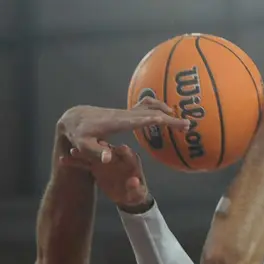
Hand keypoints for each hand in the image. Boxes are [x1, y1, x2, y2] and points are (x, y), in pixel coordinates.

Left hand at [57, 98, 188, 163]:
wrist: (74, 118)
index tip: (178, 123)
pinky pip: (145, 107)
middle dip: (171, 118)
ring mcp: (126, 112)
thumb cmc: (79, 135)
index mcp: (118, 122)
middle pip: (152, 112)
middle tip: (188, 126)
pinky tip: (166, 115)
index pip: (144, 120)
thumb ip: (97, 153)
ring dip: (166, 110)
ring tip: (180, 121)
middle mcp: (125, 114)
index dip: (162, 120)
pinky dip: (158, 108)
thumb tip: (110, 157)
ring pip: (150, 106)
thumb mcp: (83, 146)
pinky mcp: (126, 112)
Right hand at [62, 144, 151, 212]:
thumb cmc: (136, 193)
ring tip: (71, 151)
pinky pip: (84, 163)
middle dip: (98, 148)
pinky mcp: (95, 166)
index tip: (117, 148)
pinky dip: (75, 162)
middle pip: (106, 150)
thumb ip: (136, 188)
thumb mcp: (137, 193)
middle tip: (90, 145)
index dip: (122, 150)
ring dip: (82, 153)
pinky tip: (63, 160)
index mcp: (129, 161)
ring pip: (92, 154)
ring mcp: (104, 160)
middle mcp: (116, 157)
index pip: (126, 153)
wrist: (127, 195)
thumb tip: (134, 182)